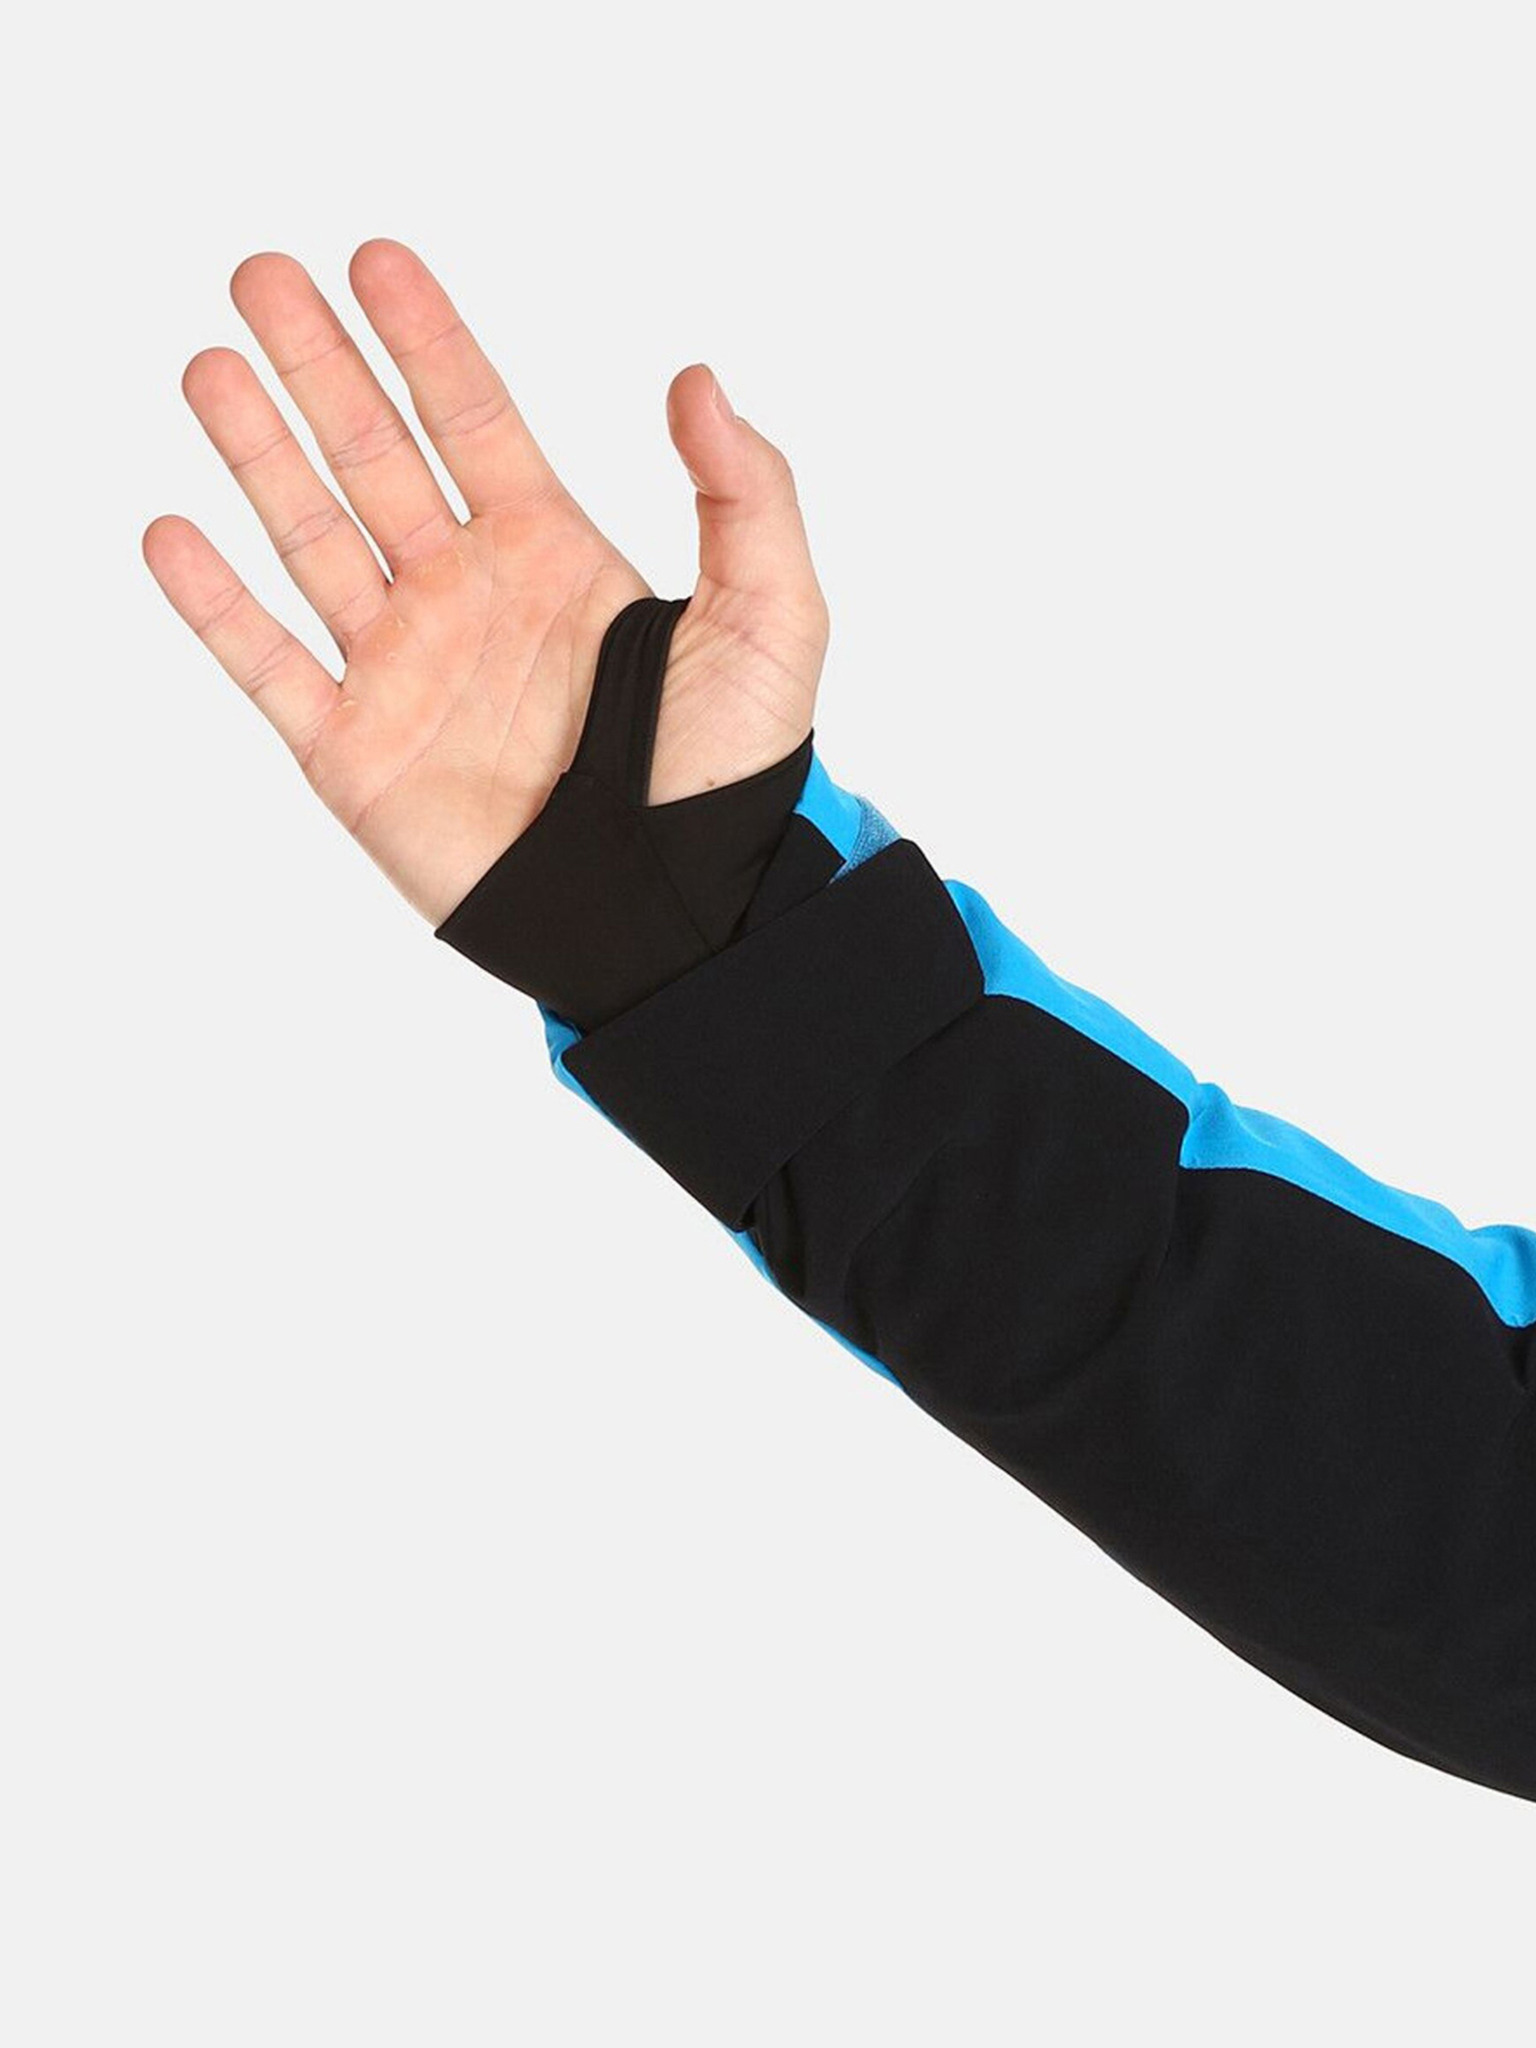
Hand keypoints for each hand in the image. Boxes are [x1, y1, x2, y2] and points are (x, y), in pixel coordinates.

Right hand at [143, 241, 829, 925]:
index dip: (425, 340)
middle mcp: (467, 599)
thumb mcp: (774, 620)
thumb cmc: (730, 778)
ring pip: (309, 539)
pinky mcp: (355, 753)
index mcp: (554, 557)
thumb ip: (746, 497)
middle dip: (319, 365)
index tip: (377, 259)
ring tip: (209, 367)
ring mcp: (404, 671)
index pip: (475, 420)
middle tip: (262, 273)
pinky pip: (268, 666)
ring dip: (257, 452)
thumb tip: (696, 379)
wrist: (674, 916)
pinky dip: (215, 605)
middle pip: (374, 456)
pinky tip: (174, 531)